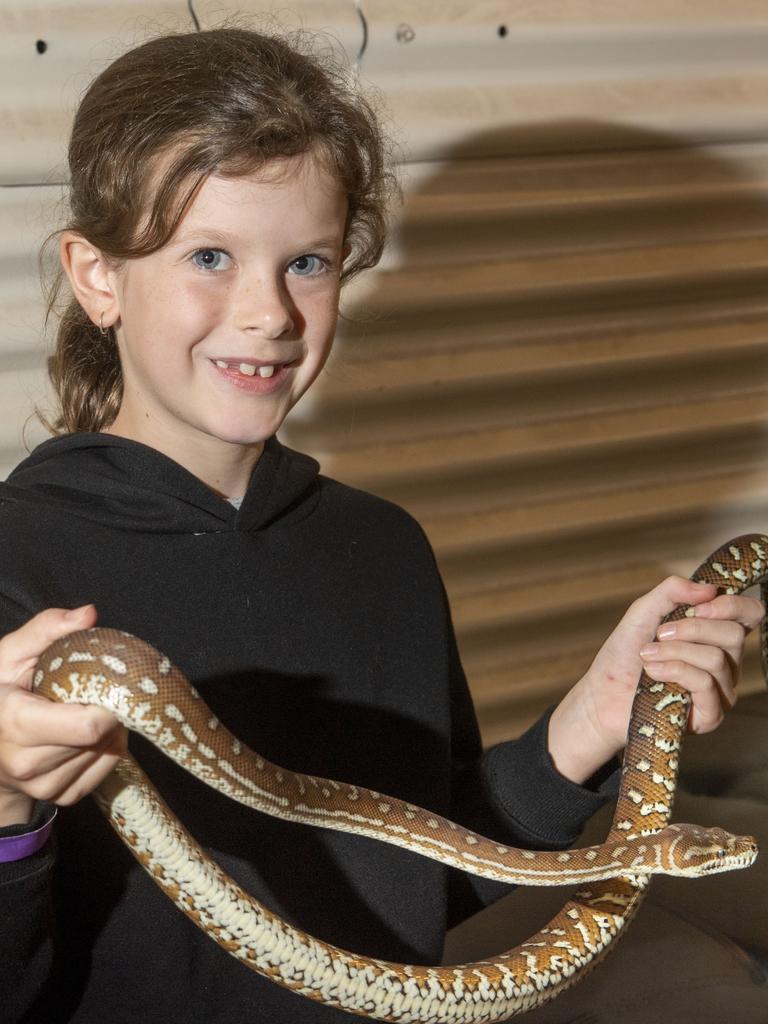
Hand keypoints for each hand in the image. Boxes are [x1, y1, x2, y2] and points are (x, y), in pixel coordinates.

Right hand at [0, 605, 125, 824]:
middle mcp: (27, 762)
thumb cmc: (0, 692)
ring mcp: (45, 786)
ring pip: (106, 752)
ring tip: (82, 711)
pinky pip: (105, 768)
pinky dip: (105, 748)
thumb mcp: (11, 654)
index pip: (88, 725)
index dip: (106, 701)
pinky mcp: (62, 796)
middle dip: (107, 710)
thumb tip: (89, 615)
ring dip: (106, 729)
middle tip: (93, 694)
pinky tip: (84, 734)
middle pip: (100, 737)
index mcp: (15, 723)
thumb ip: (48, 628)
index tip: (103, 683)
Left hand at [548, 577, 764, 784]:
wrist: (603, 694)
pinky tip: (652, 672)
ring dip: (674, 651)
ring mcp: (720, 690)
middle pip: (734, 635)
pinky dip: (674, 670)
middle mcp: (725, 662)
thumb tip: (710, 589)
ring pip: (716, 659)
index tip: (698, 607)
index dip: (732, 605)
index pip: (750, 614)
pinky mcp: (711, 715)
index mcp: (715, 635)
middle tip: (659, 633)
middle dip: (692, 628)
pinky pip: (705, 683)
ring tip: (647, 654)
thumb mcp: (644, 612)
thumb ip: (672, 592)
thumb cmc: (625, 653)